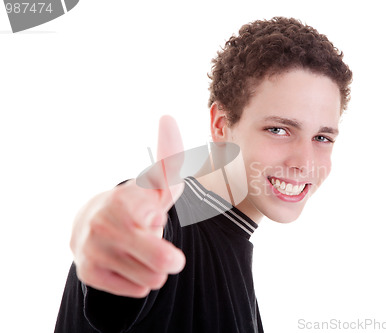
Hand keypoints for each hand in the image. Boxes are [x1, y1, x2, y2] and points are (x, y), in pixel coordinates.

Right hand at [70, 116, 185, 297]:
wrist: (91, 225)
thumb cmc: (136, 204)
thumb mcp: (157, 184)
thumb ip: (170, 158)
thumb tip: (167, 117)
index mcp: (124, 201)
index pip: (159, 222)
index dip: (159, 219)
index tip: (147, 213)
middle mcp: (105, 226)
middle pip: (163, 263)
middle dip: (168, 256)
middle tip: (155, 241)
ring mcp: (94, 251)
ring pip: (153, 280)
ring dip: (153, 267)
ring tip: (138, 249)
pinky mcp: (89, 273)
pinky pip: (137, 290)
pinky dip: (138, 279)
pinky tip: (127, 262)